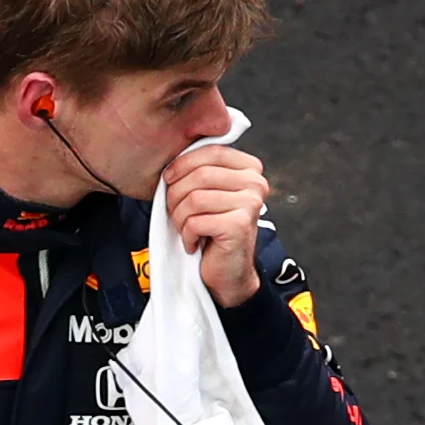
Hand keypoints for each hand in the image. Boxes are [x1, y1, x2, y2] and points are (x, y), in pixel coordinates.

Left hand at [164, 141, 267, 305]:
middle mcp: (255, 184)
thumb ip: (202, 169)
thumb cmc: (214, 231)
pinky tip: (194, 242)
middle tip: (176, 213)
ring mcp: (250, 204)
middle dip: (177, 195)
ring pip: (194, 199)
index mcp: (250, 169)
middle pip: (200, 175)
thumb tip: (176, 151)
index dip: (183, 163)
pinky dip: (187, 235)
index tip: (169, 179)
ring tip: (186, 229)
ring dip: (180, 218)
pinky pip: (196, 222)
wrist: (228, 273)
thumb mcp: (209, 193)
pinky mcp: (239, 225)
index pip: (211, 151)